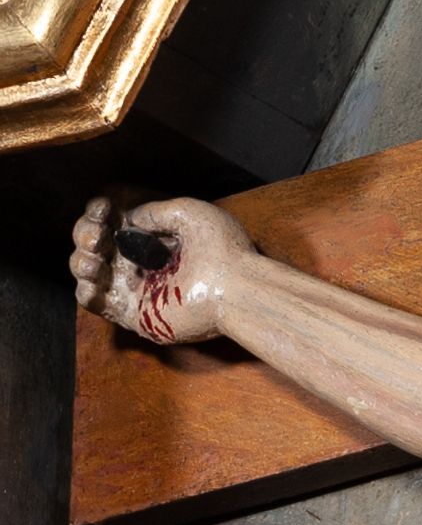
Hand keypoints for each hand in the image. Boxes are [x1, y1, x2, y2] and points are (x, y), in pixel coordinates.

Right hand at [69, 195, 252, 345]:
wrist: (236, 286)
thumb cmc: (221, 248)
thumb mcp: (186, 212)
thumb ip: (154, 211)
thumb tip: (129, 217)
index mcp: (153, 239)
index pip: (111, 224)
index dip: (98, 213)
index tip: (105, 209)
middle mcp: (142, 264)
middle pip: (93, 246)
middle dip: (85, 234)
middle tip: (98, 237)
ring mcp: (137, 290)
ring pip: (89, 273)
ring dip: (81, 261)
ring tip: (97, 260)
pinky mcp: (137, 315)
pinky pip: (97, 305)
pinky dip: (86, 292)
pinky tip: (96, 279)